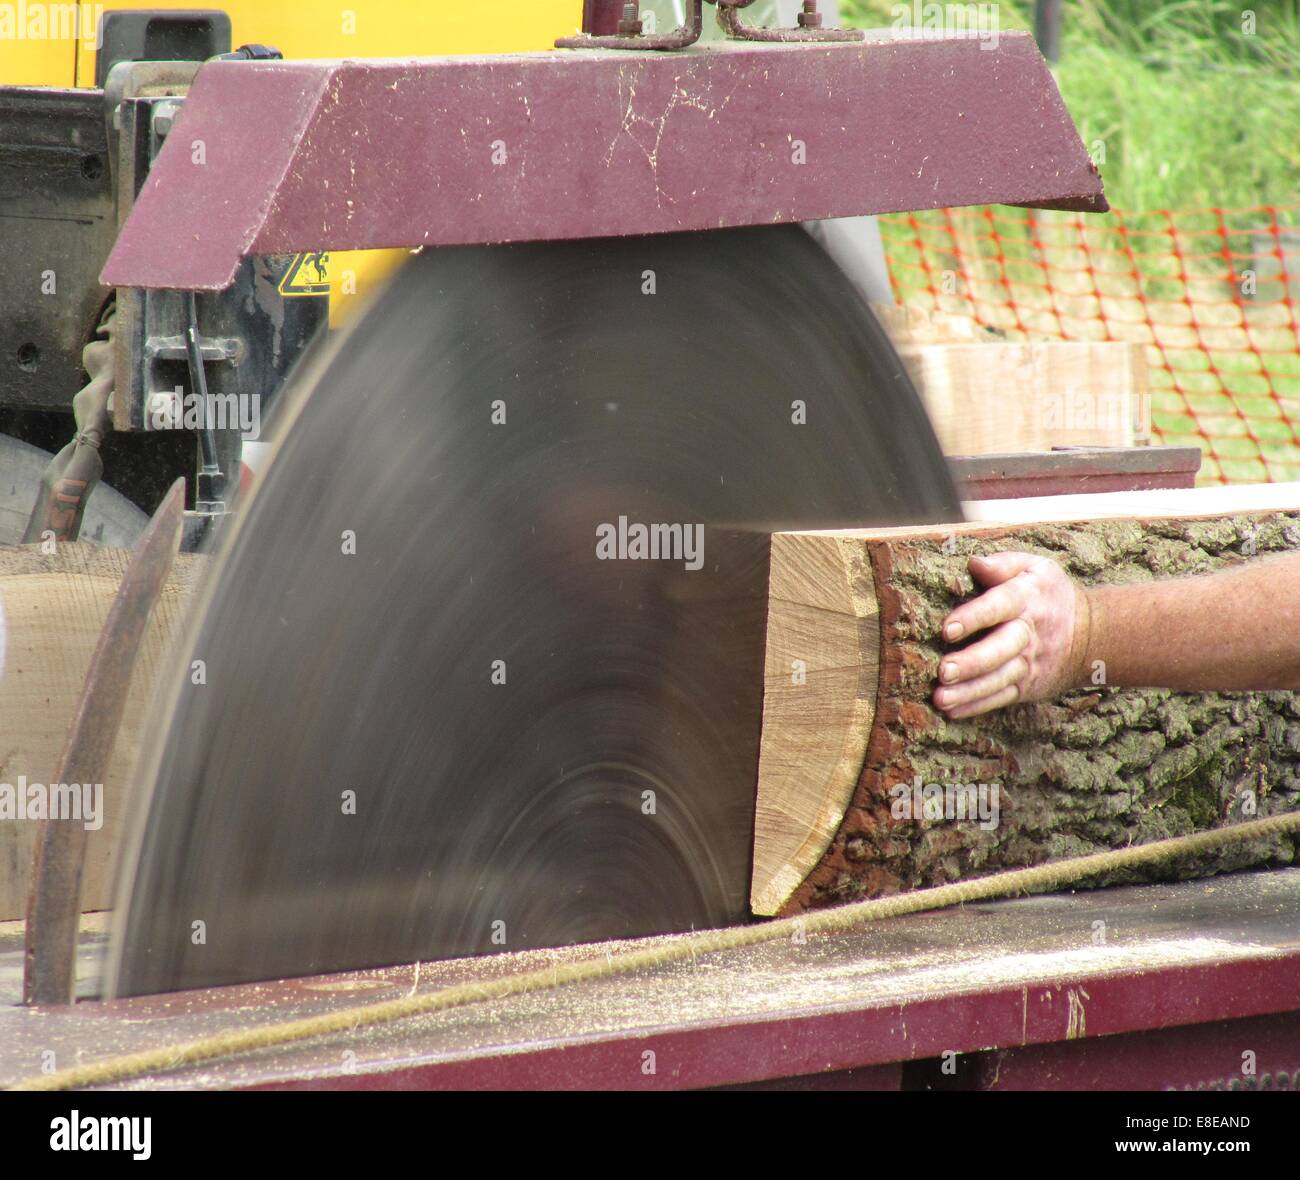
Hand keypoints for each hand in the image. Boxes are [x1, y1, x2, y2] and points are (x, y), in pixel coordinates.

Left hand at [931, 552, 1088, 717]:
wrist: (1090, 634)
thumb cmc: (1046, 594)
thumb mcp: (1034, 568)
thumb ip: (1003, 564)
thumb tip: (974, 563)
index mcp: (1026, 599)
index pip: (999, 607)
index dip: (973, 617)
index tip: (947, 629)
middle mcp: (1028, 634)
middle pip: (1000, 650)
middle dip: (972, 662)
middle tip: (943, 670)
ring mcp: (1029, 664)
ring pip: (999, 679)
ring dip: (969, 691)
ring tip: (941, 698)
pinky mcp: (1028, 686)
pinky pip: (1002, 698)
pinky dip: (977, 706)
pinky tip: (952, 711)